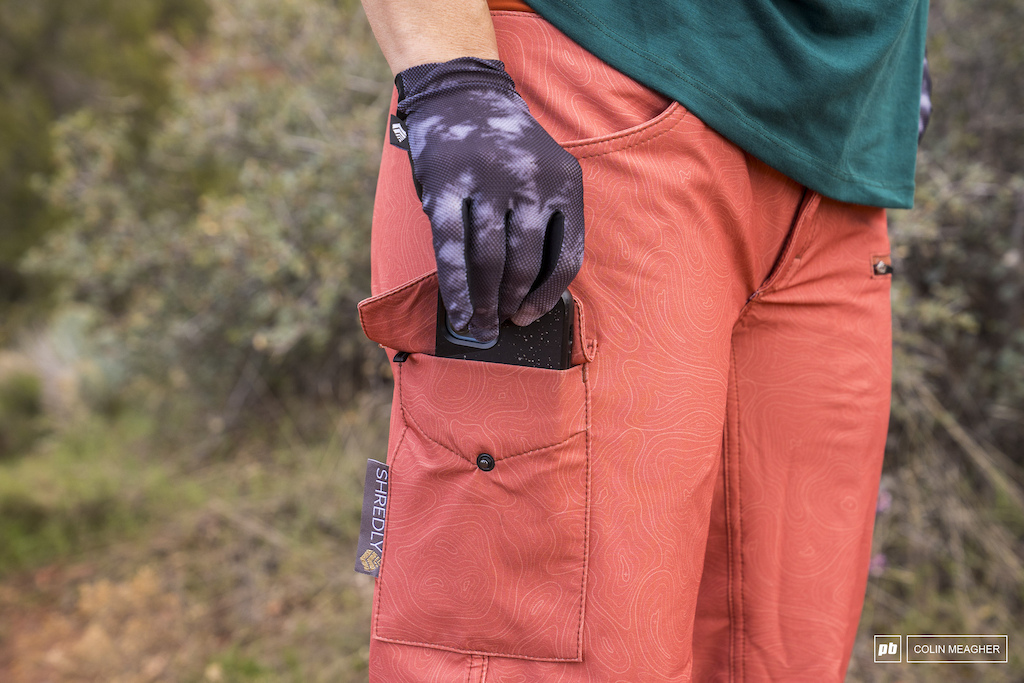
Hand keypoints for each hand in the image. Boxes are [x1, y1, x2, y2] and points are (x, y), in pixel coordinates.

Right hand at [396, 57, 583, 342]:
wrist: (462, 93)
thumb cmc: (505, 150)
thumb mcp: (543, 175)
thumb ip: (544, 223)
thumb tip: (525, 297)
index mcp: (565, 182)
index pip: (567, 257)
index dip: (548, 297)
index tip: (529, 317)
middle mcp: (530, 180)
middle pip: (525, 263)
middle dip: (510, 304)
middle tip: (497, 327)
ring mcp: (487, 181)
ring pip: (489, 260)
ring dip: (484, 302)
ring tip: (478, 326)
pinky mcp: (446, 184)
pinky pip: (452, 247)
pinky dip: (455, 287)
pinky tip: (456, 312)